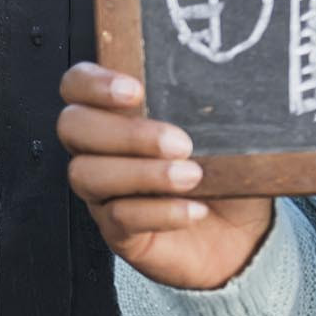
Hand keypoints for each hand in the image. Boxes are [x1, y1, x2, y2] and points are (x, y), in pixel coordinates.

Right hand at [56, 61, 274, 289]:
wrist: (242, 233)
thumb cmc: (228, 172)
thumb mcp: (227, 130)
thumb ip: (211, 104)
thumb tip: (224, 83)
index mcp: (122, 114)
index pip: (77, 86)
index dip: (92, 82)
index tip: (135, 90)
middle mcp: (103, 151)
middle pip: (73, 127)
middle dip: (125, 132)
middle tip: (179, 143)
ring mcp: (105, 193)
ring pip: (87, 174)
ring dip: (143, 173)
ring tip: (192, 176)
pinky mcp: (117, 232)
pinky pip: (119, 218)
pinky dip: (161, 211)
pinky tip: (194, 208)